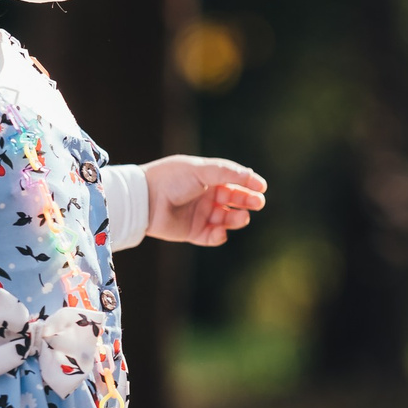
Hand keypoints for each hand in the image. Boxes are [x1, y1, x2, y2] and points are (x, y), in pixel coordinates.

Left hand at [142, 155, 267, 245]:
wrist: (145, 199)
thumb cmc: (171, 179)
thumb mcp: (200, 170)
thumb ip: (226, 172)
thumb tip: (250, 175)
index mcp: (208, 177)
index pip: (234, 180)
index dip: (249, 183)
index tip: (262, 187)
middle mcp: (206, 196)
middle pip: (234, 200)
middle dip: (248, 201)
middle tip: (258, 203)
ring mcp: (200, 214)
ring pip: (227, 219)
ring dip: (237, 219)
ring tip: (242, 218)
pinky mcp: (193, 232)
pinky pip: (213, 236)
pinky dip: (220, 235)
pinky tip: (220, 230)